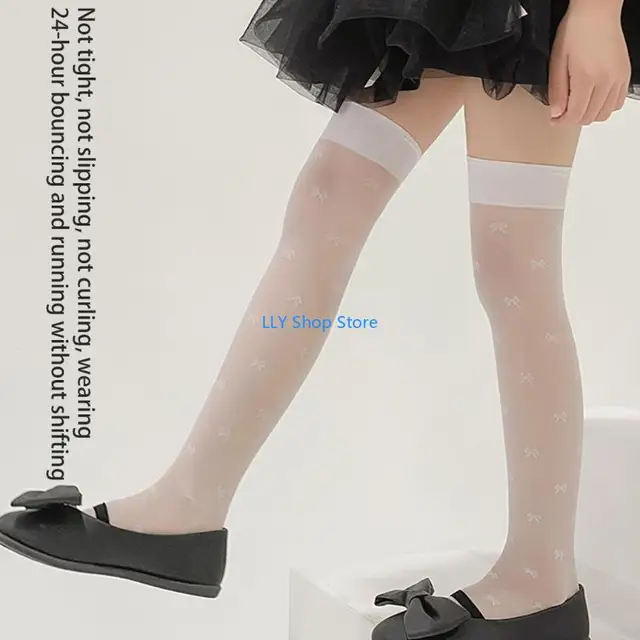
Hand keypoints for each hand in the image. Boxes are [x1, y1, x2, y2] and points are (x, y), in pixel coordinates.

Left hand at [548, 3, 630, 124]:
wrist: (596, 13)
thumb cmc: (575, 33)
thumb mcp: (557, 62)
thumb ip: (557, 91)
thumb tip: (556, 114)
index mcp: (587, 78)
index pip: (575, 115)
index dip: (562, 121)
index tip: (554, 119)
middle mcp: (606, 81)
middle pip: (590, 117)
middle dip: (573, 118)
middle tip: (563, 110)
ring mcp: (618, 78)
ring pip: (604, 113)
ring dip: (589, 114)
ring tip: (578, 104)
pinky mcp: (625, 75)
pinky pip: (617, 102)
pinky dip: (604, 106)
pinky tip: (593, 99)